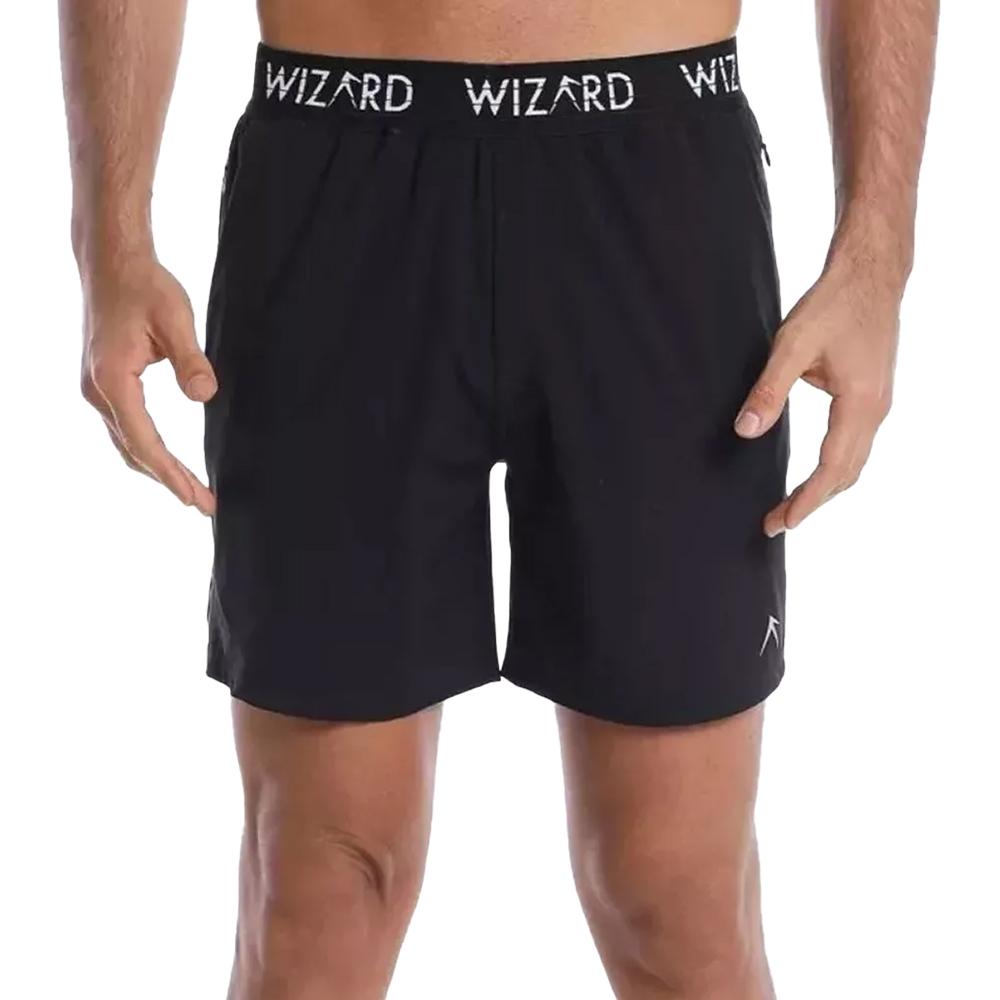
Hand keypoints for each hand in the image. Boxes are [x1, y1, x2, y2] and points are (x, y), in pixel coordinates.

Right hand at [80, 256, 216, 515]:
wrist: (112, 264)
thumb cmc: (145, 287)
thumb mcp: (176, 319)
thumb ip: (191, 360)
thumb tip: (204, 394)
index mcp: (113, 381)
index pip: (145, 442)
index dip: (171, 473)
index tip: (195, 497)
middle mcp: (97, 391)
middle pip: (135, 451)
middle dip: (169, 480)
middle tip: (203, 504)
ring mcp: (96, 389)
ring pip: (127, 444)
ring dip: (157, 469)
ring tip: (191, 492)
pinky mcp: (103, 383)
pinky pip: (125, 429)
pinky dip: (146, 450)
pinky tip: (166, 462)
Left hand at [734, 259, 899, 536]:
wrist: (870, 274)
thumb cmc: (833, 304)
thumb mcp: (792, 346)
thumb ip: (768, 391)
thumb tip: (745, 431)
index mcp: (861, 404)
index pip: (832, 468)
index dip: (806, 500)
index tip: (781, 522)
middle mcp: (877, 410)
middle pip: (846, 474)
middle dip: (812, 502)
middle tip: (776, 523)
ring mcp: (879, 404)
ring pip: (854, 462)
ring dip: (824, 488)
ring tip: (792, 506)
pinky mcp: (873, 396)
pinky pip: (856, 445)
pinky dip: (835, 468)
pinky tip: (814, 473)